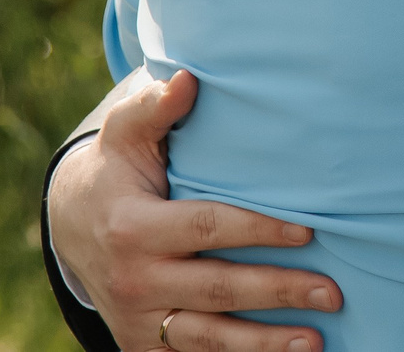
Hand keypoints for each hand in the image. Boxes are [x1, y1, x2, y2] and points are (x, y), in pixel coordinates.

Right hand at [48, 69, 343, 351]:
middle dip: (278, 291)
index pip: (207, 229)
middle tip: (333, 292)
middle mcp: (134, 280)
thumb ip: (154, 107)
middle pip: (218, 288)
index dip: (258, 230)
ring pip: (208, 338)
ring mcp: (138, 319)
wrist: (70, 225)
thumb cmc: (117, 168)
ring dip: (264, 343)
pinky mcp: (143, 344)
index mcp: (133, 227)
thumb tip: (186, 78)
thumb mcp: (125, 133)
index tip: (308, 230)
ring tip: (316, 341)